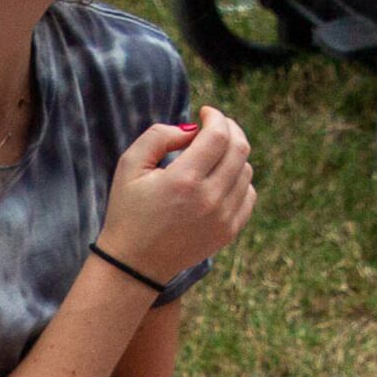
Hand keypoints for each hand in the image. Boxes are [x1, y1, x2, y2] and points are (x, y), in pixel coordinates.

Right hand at [98, 107, 256, 286]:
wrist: (136, 264)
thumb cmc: (129, 210)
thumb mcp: (129, 165)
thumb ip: (159, 136)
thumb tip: (192, 129)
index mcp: (183, 181)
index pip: (219, 136)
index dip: (216, 116)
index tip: (205, 112)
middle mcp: (209, 200)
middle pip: (240, 149)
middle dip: (230, 129)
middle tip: (214, 126)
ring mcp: (223, 218)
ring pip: (246, 171)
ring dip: (232, 155)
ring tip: (210, 155)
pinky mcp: (229, 232)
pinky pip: (248, 195)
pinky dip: (239, 180)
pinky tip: (219, 179)